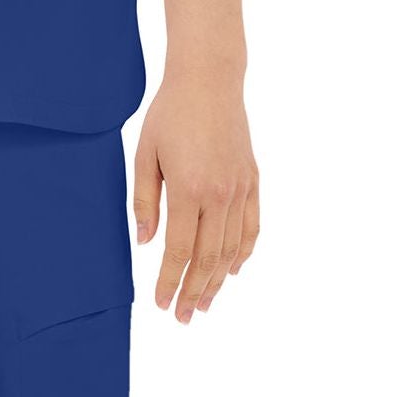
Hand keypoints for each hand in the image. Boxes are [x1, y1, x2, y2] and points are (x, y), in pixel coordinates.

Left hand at [133, 75, 258, 322]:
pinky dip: (243, 253)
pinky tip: (232, 269)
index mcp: (188, 188)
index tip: (161, 303)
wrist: (209, 81)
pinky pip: (252, 227)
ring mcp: (240, 188)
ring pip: (232, 249)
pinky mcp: (252, 180)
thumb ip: (145, 200)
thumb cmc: (170, 113)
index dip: (170, 279)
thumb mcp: (145, 153)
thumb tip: (145, 242)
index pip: (180, 249)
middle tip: (182, 315)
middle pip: (209, 258)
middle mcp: (220, 194)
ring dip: (218, 281)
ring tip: (204, 302)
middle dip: (194, 290)